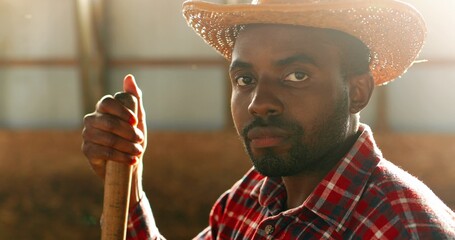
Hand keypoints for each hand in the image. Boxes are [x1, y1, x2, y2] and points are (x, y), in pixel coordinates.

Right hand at [82, 74, 146, 207]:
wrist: (127, 162)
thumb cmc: (132, 137)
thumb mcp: (137, 118)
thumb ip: (134, 98)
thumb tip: (129, 77)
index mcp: (103, 108)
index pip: (107, 102)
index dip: (122, 111)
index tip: (135, 121)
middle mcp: (92, 119)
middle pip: (109, 122)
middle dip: (128, 132)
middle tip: (140, 139)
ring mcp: (87, 134)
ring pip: (107, 138)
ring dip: (126, 146)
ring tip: (138, 151)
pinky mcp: (87, 150)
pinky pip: (103, 152)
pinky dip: (121, 157)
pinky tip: (132, 160)